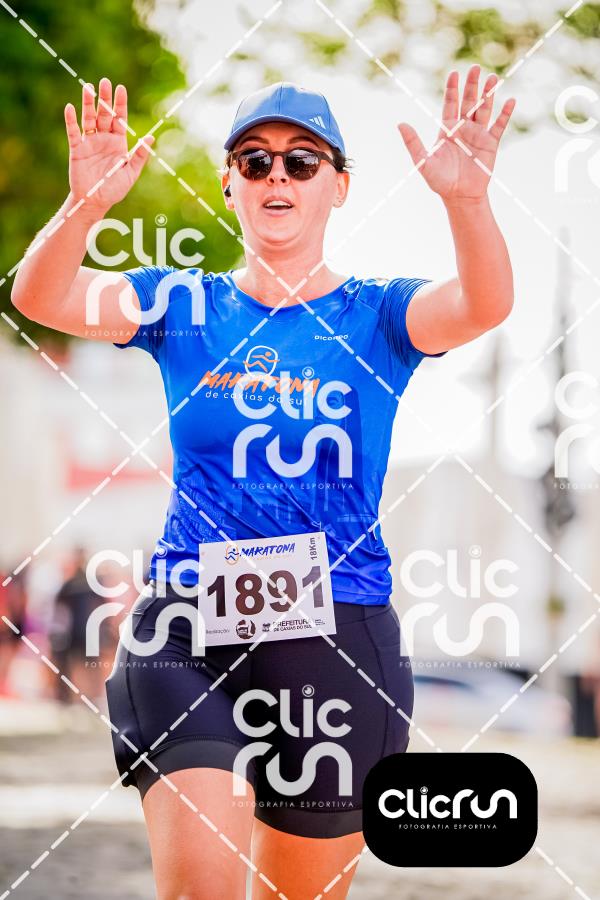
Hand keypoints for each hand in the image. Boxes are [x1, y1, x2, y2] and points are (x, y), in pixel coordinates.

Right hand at [64, 77, 154, 213]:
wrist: (95, 202)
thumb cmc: (114, 189)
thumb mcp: (130, 173)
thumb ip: (140, 155)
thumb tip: (151, 138)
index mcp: (118, 142)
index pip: (119, 118)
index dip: (120, 104)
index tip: (121, 87)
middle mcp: (103, 139)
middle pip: (104, 114)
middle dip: (104, 98)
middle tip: (104, 82)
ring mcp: (89, 143)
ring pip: (88, 119)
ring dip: (87, 104)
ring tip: (87, 88)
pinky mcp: (77, 149)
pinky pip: (73, 132)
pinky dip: (71, 121)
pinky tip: (70, 108)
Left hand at [398, 65, 515, 203]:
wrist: (459, 197)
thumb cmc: (440, 181)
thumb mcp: (423, 162)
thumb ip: (413, 143)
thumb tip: (400, 124)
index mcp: (448, 129)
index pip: (450, 104)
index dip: (452, 89)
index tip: (454, 73)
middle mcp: (464, 128)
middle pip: (469, 102)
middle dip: (472, 85)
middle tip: (474, 68)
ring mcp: (478, 135)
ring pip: (484, 109)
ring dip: (489, 94)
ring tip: (493, 78)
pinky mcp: (491, 144)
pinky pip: (499, 126)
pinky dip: (505, 114)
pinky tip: (510, 100)